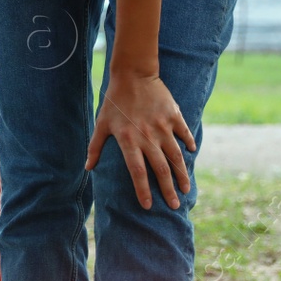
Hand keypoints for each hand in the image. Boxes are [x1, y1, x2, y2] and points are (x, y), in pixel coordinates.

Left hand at [85, 69, 195, 209]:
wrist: (133, 73)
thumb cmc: (114, 100)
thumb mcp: (101, 123)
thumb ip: (95, 146)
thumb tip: (87, 167)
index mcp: (128, 140)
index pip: (137, 171)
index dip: (142, 190)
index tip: (147, 206)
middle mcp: (147, 136)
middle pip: (160, 169)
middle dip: (168, 190)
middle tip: (174, 205)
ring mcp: (163, 126)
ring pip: (176, 156)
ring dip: (182, 174)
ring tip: (186, 188)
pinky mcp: (173, 115)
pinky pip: (184, 133)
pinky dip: (189, 143)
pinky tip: (192, 152)